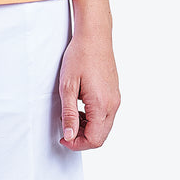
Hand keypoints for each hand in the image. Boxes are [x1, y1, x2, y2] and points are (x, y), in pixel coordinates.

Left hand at [57, 31, 119, 150]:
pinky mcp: (114, 93)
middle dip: (82, 138)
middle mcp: (113, 105)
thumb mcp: (68, 85)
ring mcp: (115, 99)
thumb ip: (69, 113)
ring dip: (87, 128)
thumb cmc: (80, 56)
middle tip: (65, 130)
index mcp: (102, 105)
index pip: (94, 140)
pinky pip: (106, 115)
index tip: (63, 138)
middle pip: (100, 136)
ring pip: (104, 126)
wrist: (94, 36)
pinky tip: (80, 107)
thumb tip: (69, 136)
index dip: (77, 144)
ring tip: (71, 116)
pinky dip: (94, 118)